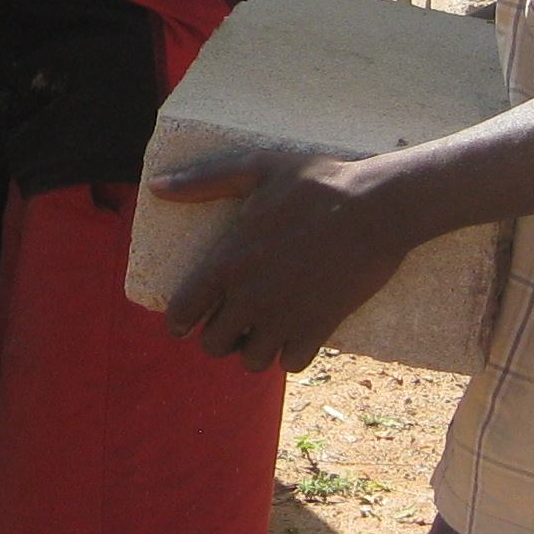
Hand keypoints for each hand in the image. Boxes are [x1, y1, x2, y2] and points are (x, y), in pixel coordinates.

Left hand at [154, 149, 413, 374]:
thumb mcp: (256, 169)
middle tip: (234, 320)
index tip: (187, 320)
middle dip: (220, 336)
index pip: (182, 311)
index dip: (179, 320)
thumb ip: (204, 181)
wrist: (377, 206)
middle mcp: (250, 296)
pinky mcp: (319, 327)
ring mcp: (285, 316)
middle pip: (214, 345)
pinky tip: (297, 332)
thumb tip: (156, 187)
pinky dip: (291, 353)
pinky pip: (292, 364)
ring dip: (254, 349)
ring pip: (252, 361)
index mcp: (228, 261)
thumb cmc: (317, 183)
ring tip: (264, 329)